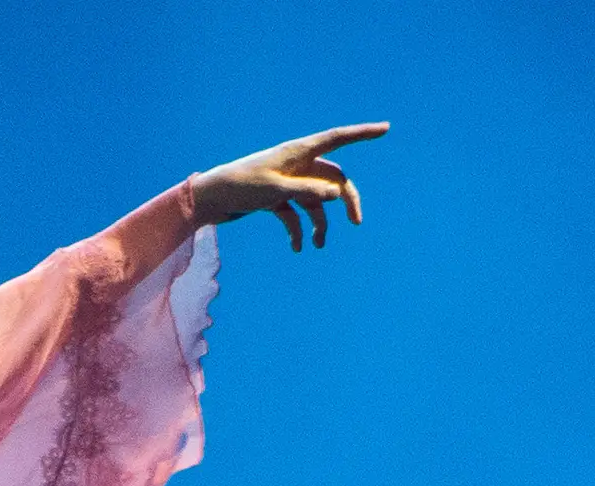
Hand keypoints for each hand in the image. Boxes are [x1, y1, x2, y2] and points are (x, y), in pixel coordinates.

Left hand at [190, 123, 387, 250]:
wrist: (208, 200)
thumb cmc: (239, 187)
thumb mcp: (275, 190)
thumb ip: (307, 191)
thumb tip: (338, 194)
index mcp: (298, 151)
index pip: (338, 138)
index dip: (363, 133)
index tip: (386, 129)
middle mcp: (296, 164)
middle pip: (333, 178)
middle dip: (345, 200)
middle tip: (356, 222)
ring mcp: (287, 181)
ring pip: (315, 201)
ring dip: (320, 223)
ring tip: (317, 245)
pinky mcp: (275, 198)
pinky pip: (295, 214)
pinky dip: (297, 230)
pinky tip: (296, 248)